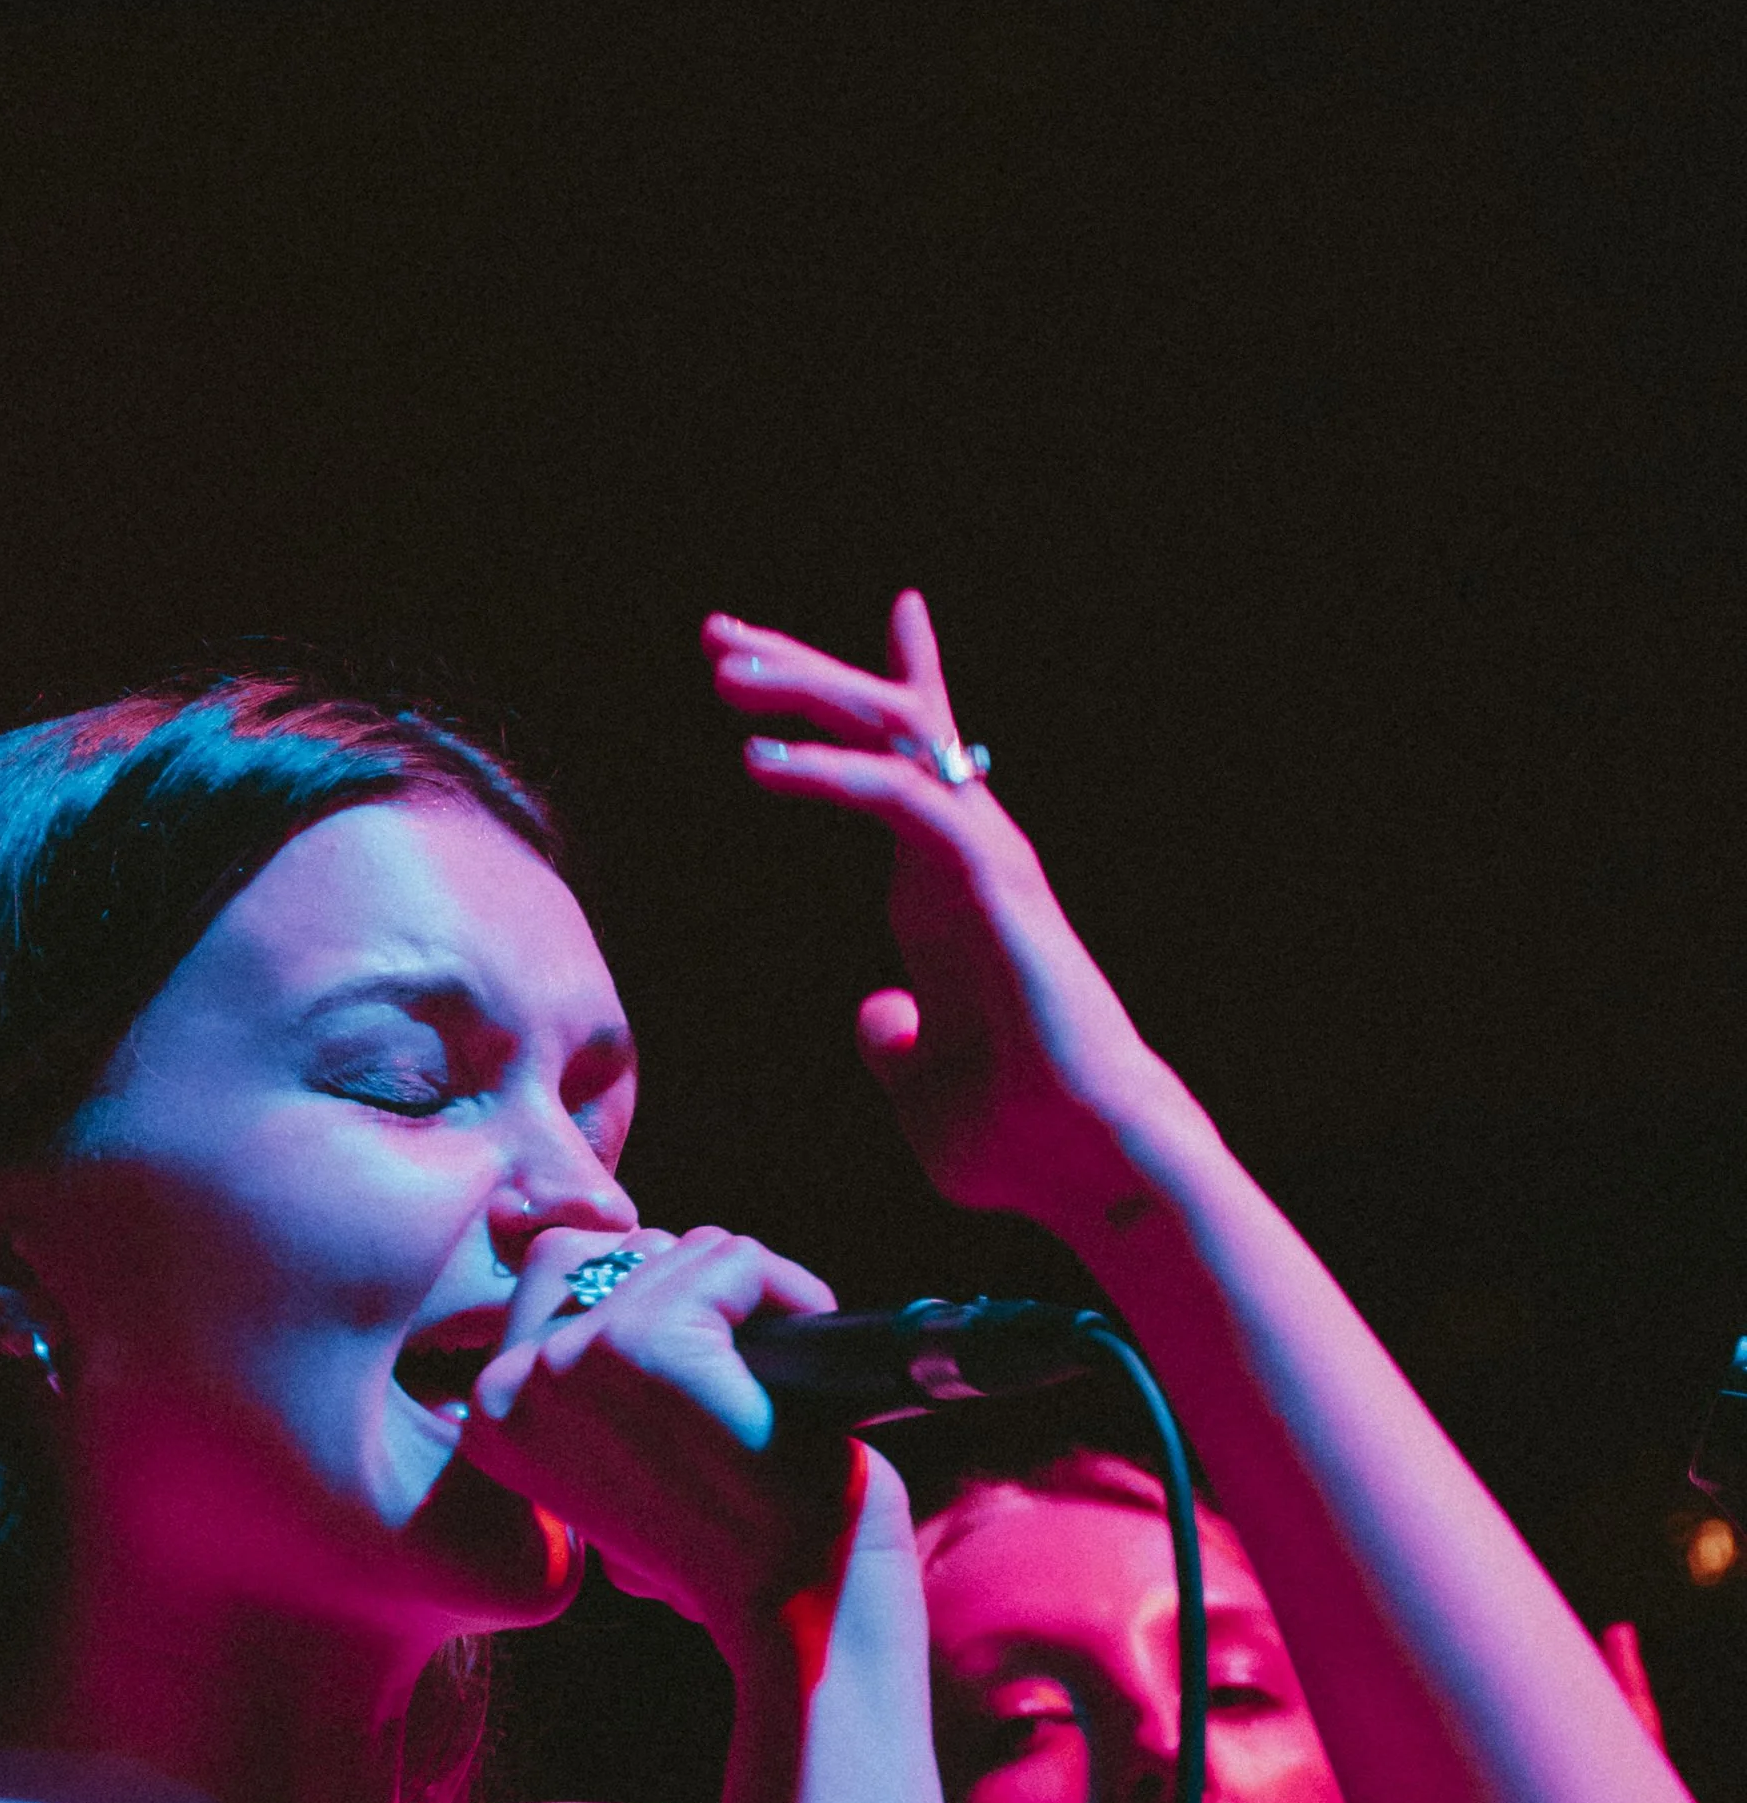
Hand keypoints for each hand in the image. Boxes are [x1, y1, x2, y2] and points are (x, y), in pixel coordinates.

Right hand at [461, 1221, 890, 1652]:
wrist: (797, 1610)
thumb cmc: (732, 1543)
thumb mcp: (627, 1454)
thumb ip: (598, 1370)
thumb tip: (628, 1248)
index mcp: (490, 1417)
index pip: (556, 1268)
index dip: (652, 1298)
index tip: (705, 1374)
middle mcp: (510, 1384)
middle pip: (616, 1248)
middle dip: (698, 1291)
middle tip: (747, 1375)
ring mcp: (575, 1359)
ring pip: (683, 1251)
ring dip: (753, 1300)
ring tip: (777, 1382)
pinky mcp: (650, 1343)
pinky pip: (736, 1259)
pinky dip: (793, 1293)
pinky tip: (804, 1362)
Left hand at [704, 594, 1199, 1234]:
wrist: (1087, 1164)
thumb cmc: (1018, 1141)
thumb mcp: (924, 1089)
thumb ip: (897, 1046)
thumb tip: (878, 1016)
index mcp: (944, 889)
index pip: (894, 771)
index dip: (834, 710)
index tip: (758, 665)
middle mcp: (967, 855)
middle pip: (883, 726)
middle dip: (798, 672)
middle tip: (715, 638)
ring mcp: (986, 859)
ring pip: (896, 734)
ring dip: (807, 694)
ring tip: (721, 671)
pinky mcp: (992, 881)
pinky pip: (904, 798)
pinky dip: (832, 773)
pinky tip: (761, 762)